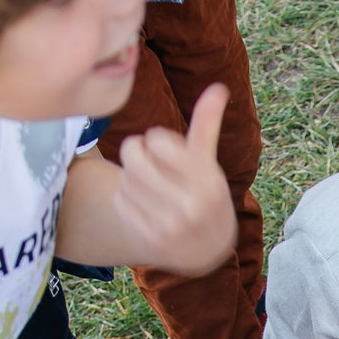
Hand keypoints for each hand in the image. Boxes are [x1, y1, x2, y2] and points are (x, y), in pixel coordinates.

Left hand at [106, 82, 236, 273]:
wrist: (207, 251)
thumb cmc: (207, 195)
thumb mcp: (210, 163)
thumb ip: (207, 126)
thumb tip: (218, 87)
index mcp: (207, 181)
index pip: (158, 140)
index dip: (156, 139)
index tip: (164, 148)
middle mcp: (189, 205)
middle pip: (134, 155)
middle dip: (136, 151)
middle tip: (145, 158)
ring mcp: (168, 224)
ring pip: (125, 178)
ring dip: (131, 175)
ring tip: (146, 181)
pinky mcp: (148, 237)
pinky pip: (120, 201)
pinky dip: (126, 197)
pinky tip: (141, 202)